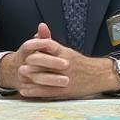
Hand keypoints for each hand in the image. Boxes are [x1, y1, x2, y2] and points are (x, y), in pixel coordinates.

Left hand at [0, 23, 117, 99]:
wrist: (100, 75)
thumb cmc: (81, 63)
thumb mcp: (67, 51)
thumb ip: (51, 42)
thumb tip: (39, 27)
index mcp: (64, 52)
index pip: (47, 45)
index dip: (35, 47)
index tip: (26, 50)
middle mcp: (64, 64)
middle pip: (44, 61)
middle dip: (31, 64)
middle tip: (20, 66)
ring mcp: (64, 77)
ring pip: (44, 77)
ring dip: (31, 77)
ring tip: (20, 77)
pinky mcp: (65, 90)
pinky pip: (47, 91)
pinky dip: (34, 91)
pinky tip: (25, 91)